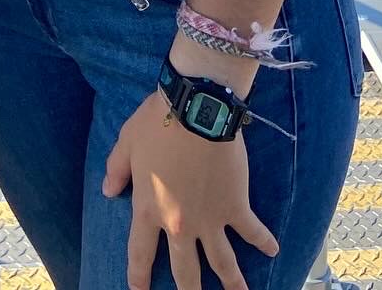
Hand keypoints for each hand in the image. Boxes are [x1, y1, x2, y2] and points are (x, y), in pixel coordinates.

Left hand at [103, 93, 277, 289]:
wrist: (197, 109)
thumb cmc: (158, 123)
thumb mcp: (127, 143)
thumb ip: (116, 170)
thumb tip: (107, 191)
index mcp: (150, 210)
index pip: (140, 253)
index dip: (138, 275)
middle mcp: (180, 224)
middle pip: (185, 269)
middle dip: (188, 289)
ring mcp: (211, 219)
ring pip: (222, 262)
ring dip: (232, 282)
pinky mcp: (236, 206)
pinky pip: (252, 231)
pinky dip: (264, 241)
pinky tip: (273, 251)